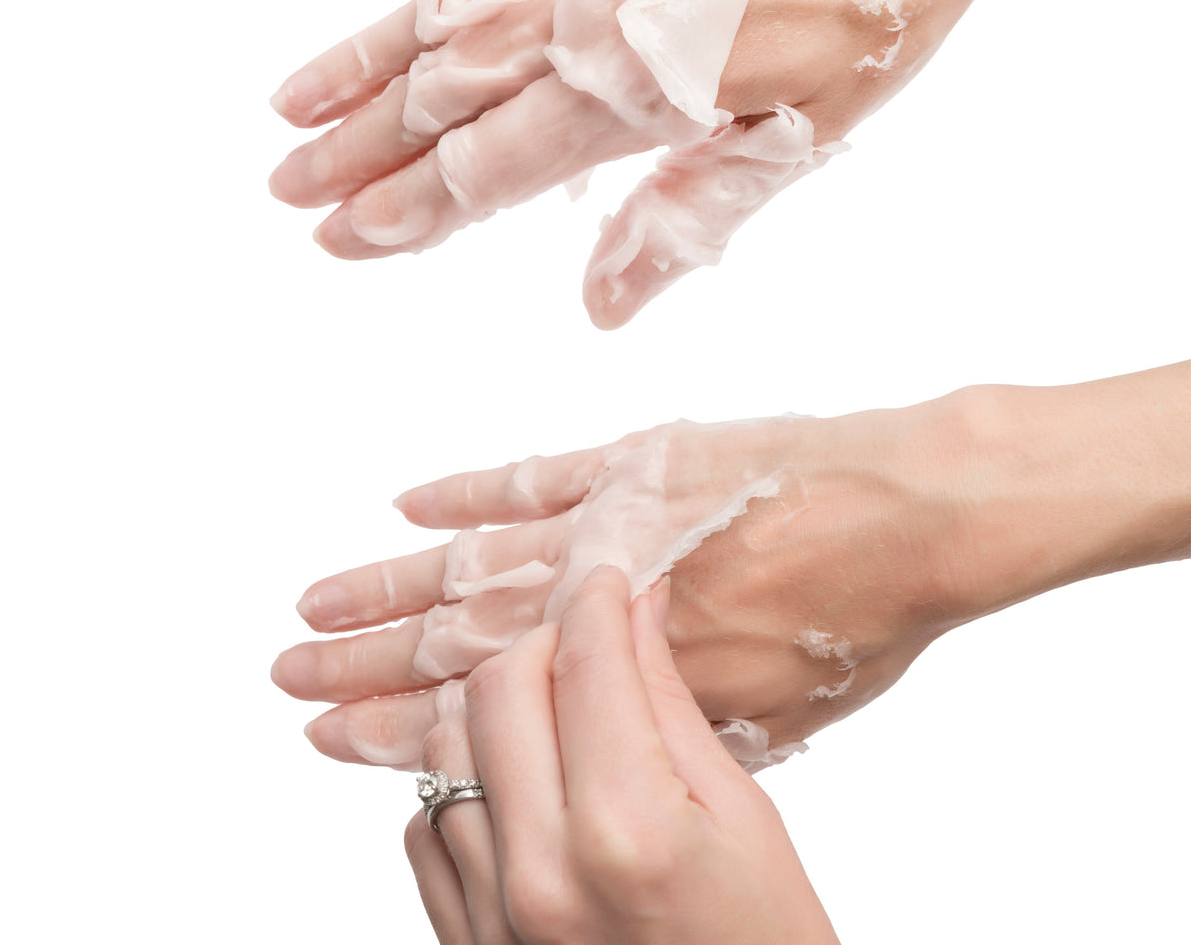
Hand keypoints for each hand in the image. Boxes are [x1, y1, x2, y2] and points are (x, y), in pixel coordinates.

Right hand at [269, 0, 1061, 326]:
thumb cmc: (878, 15)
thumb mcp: (791, 143)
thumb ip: (679, 220)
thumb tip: (597, 309)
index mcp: (635, 88)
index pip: (488, 168)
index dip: (407, 211)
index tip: (340, 239)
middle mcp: (590, 7)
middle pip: (444, 93)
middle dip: (357, 150)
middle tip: (286, 188)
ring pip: (446, 5)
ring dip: (361, 60)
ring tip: (292, 104)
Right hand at [273, 398, 985, 769]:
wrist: (909, 512)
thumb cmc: (854, 624)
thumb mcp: (763, 712)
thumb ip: (665, 718)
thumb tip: (595, 729)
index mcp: (629, 675)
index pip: (488, 710)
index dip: (405, 727)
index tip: (335, 738)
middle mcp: (604, 600)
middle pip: (457, 636)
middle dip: (367, 663)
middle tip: (289, 676)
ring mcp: (609, 522)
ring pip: (473, 558)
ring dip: (389, 583)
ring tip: (315, 605)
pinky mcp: (630, 459)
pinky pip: (532, 475)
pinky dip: (466, 491)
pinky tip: (409, 504)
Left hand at [406, 567, 839, 944]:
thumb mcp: (744, 817)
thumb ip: (669, 703)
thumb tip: (635, 609)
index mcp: (627, 831)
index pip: (585, 662)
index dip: (596, 601)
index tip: (607, 580)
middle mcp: (539, 874)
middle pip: (498, 688)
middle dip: (543, 644)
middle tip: (587, 646)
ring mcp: (491, 916)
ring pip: (448, 744)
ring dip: (500, 711)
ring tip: (558, 717)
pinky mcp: (464, 943)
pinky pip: (427, 821)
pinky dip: (469, 786)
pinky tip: (527, 792)